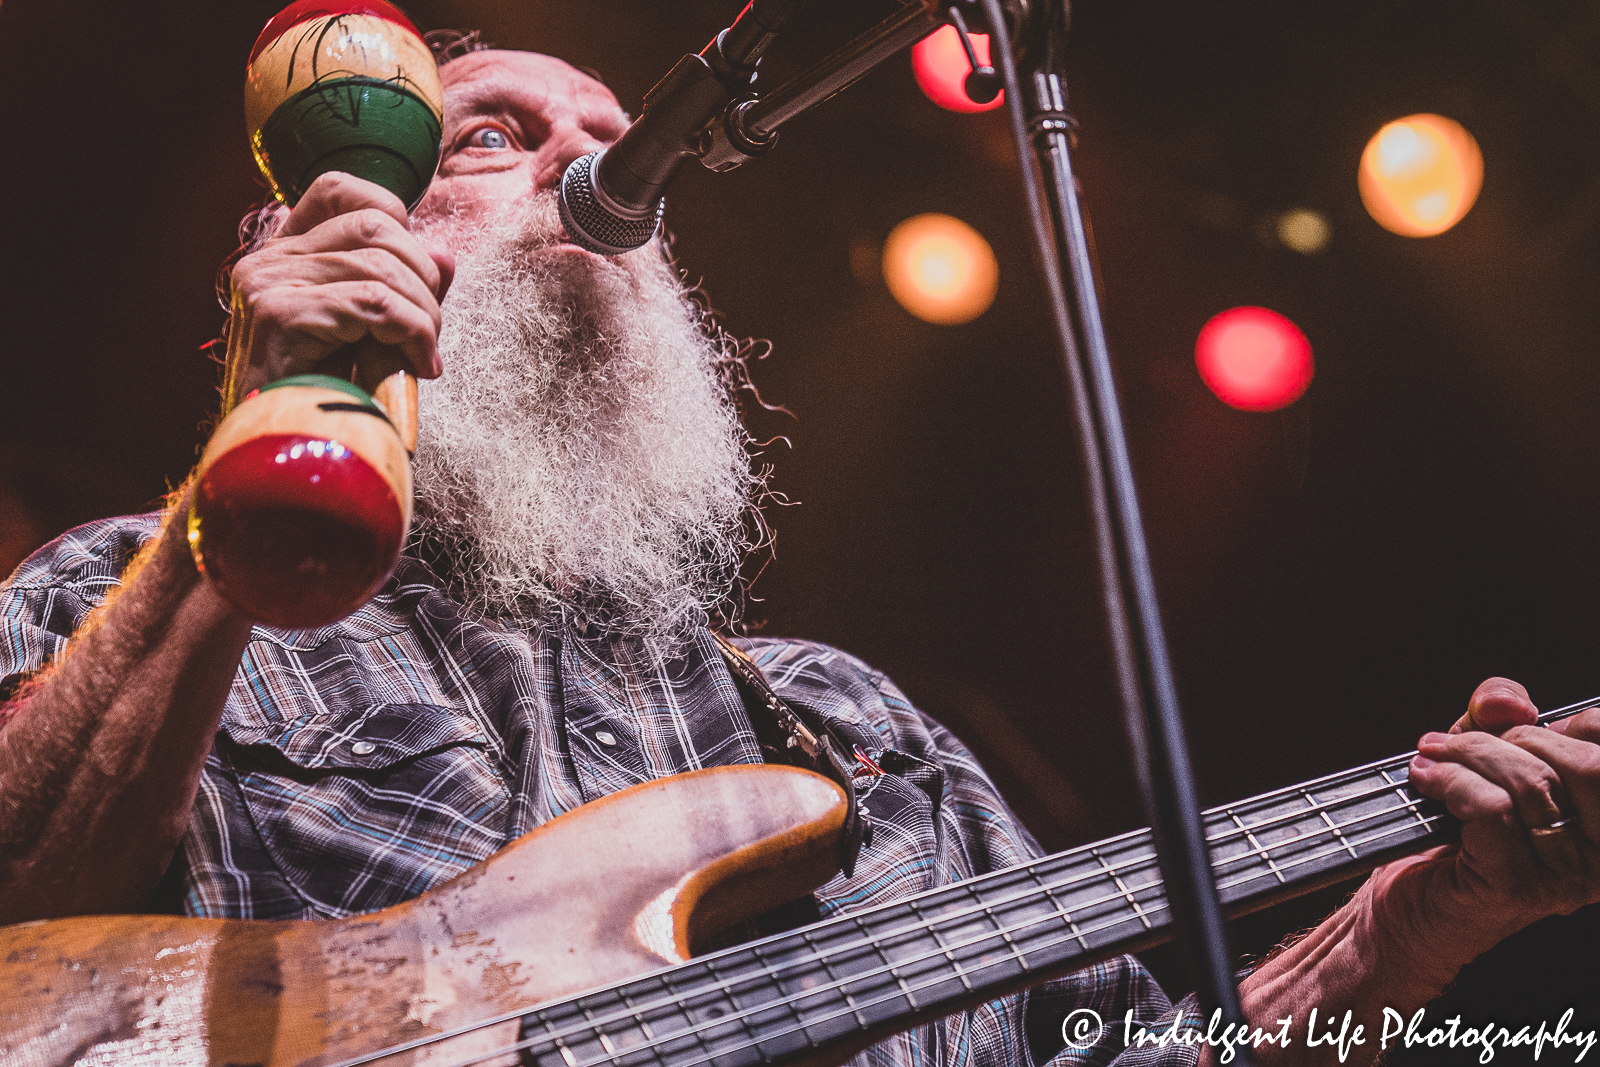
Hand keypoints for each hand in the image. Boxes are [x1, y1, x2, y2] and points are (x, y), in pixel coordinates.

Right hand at [222, 171, 455, 410]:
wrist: (281, 458)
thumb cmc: (326, 401)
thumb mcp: (373, 334)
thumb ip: (403, 290)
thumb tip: (445, 255)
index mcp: (284, 256)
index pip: (340, 191)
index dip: (395, 218)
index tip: (416, 276)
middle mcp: (268, 261)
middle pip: (375, 225)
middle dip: (423, 278)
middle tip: (428, 333)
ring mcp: (269, 285)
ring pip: (380, 266)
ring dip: (422, 315)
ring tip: (421, 357)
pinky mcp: (280, 315)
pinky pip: (373, 303)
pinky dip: (411, 331)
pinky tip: (416, 365)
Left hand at [1366, 678, 1599, 987]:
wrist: (1404, 907)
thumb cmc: (1449, 832)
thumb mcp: (1480, 759)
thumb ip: (1498, 721)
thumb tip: (1511, 703)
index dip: (1568, 725)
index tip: (1516, 732)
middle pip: (1586, 765)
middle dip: (1514, 740)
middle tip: (1463, 746)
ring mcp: (1564, 878)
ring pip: (1532, 783)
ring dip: (1467, 755)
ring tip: (1432, 758)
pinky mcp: (1515, 887)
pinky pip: (1492, 809)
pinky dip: (1451, 781)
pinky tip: (1426, 781)